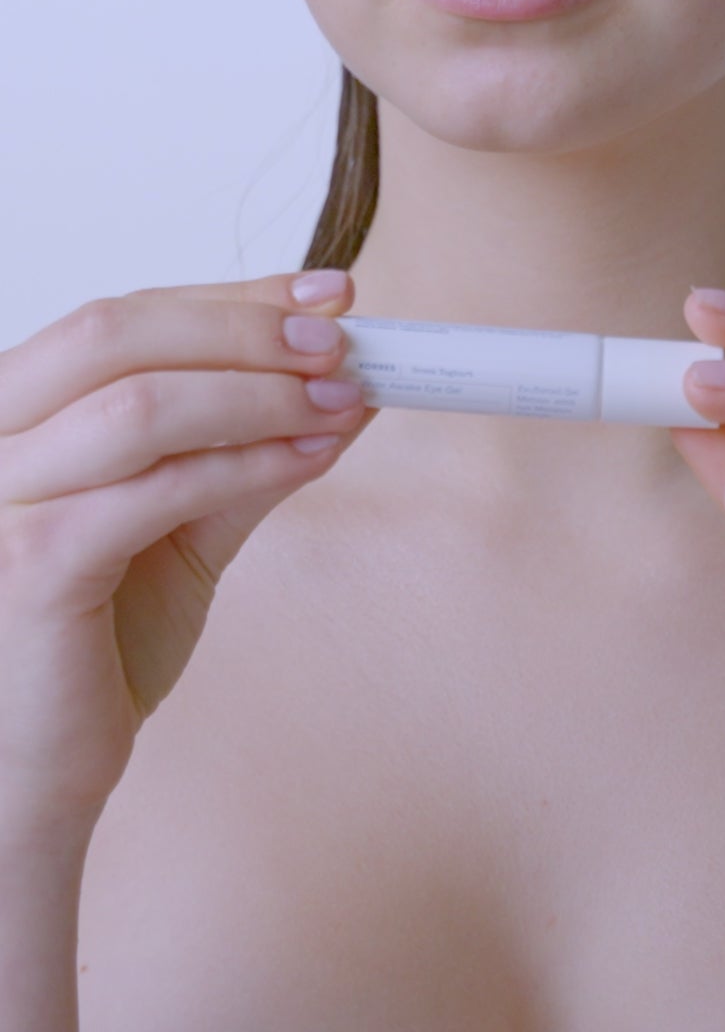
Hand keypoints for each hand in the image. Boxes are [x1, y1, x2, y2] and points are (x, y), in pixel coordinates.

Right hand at [0, 269, 374, 838]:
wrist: (32, 777)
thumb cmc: (94, 645)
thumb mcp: (183, 527)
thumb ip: (249, 454)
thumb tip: (347, 383)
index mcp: (17, 410)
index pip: (127, 318)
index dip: (234, 296)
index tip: (331, 293)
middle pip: (118, 332)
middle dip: (245, 327)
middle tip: (342, 340)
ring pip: (140, 404)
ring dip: (260, 393)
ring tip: (343, 398)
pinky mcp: (29, 564)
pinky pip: (151, 491)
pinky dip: (244, 463)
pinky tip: (311, 455)